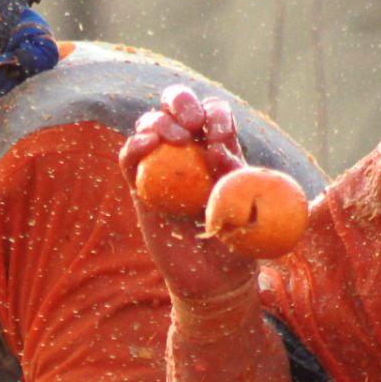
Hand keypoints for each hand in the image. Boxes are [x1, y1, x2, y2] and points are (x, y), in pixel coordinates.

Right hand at [119, 85, 259, 306]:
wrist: (213, 279)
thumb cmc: (238, 243)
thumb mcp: (251, 207)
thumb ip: (236, 178)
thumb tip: (216, 150)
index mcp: (220, 149)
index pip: (214, 113)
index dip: (215, 115)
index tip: (218, 138)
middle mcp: (189, 152)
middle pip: (178, 106)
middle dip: (181, 102)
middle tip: (192, 124)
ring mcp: (161, 168)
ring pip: (150, 125)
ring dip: (158, 122)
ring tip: (173, 138)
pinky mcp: (140, 189)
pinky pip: (129, 159)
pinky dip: (133, 146)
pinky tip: (146, 145)